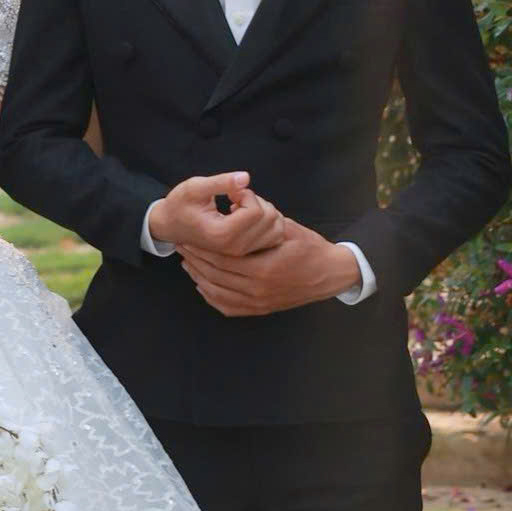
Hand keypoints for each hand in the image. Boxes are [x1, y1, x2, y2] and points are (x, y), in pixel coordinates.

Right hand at [146, 171, 283, 258]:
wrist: (170, 226)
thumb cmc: (180, 205)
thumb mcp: (194, 187)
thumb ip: (220, 182)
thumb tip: (246, 177)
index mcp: (223, 234)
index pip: (256, 211)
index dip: (247, 194)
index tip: (230, 193)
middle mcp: (236, 248)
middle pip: (270, 219)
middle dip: (257, 201)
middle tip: (236, 199)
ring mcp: (243, 253)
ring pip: (277, 229)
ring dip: (265, 211)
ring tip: (243, 208)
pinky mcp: (248, 253)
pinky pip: (275, 236)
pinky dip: (268, 223)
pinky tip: (248, 218)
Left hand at [180, 218, 361, 316]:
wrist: (331, 274)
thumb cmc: (310, 247)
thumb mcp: (285, 227)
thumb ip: (258, 218)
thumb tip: (233, 201)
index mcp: (264, 268)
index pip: (221, 258)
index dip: (200, 249)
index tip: (186, 238)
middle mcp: (258, 289)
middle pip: (215, 276)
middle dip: (195, 261)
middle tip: (180, 248)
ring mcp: (259, 303)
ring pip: (218, 293)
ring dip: (198, 278)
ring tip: (186, 264)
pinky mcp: (260, 310)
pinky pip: (228, 307)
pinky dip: (212, 297)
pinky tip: (202, 286)